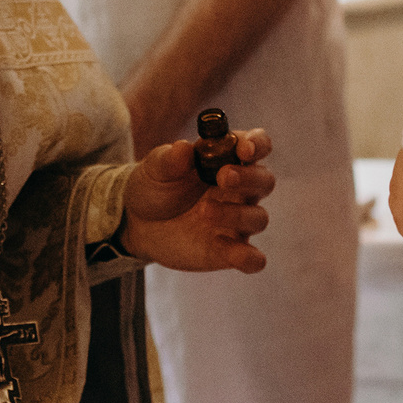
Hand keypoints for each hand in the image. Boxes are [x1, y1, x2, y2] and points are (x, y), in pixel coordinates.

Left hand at [118, 129, 273, 271]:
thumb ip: (170, 158)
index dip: (258, 144)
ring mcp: (236, 221)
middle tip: (223, 177)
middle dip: (249, 177)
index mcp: (228, 159)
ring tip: (203, 212)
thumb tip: (184, 148)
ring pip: (258, 217)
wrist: (137, 222)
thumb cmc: (155, 186)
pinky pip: (252, 258)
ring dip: (237, 213)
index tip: (244, 149)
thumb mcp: (156, 168)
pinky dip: (249, 257)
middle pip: (265, 180)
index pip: (258, 145)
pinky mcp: (229, 251)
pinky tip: (230, 252)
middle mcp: (240, 189)